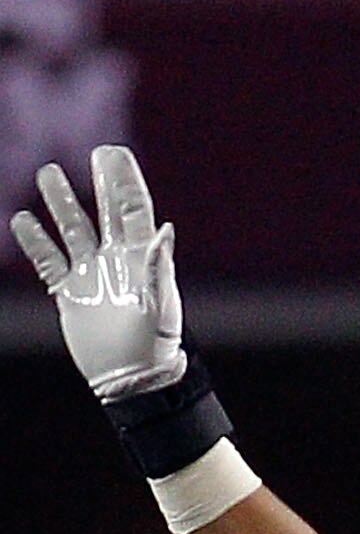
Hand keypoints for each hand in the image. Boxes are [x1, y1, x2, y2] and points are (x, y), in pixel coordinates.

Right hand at [11, 144, 186, 400]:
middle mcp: (115, 261)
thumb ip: (157, 267)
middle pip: (105, 212)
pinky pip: (48, 262)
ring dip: (61, 203)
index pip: (133, 210)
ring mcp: (91, 275)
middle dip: (102, 182)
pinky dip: (35, 242)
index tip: (113, 152)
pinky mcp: (70, 294)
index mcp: (140, 260)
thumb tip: (163, 229)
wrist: (132, 381)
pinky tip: (22, 220)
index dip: (124, 181)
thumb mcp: (160, 307)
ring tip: (48, 173)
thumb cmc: (154, 348)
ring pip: (73, 229)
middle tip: (98, 152)